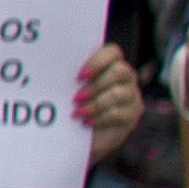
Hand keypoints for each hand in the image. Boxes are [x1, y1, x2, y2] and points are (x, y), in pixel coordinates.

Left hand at [75, 43, 147, 157]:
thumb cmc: (73, 105)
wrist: (81, 135)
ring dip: (95, 104)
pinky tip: (87, 122)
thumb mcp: (70, 89)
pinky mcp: (133, 113)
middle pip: (119, 71)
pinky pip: (119, 113)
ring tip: (78, 113)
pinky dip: (100, 118)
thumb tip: (55, 68)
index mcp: (110, 63)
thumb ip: (71, 77)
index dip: (97, 62)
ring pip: (118, 94)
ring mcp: (132, 94)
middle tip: (76, 99)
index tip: (79, 77)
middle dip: (95, 86)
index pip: (112, 52)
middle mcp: (126, 76)